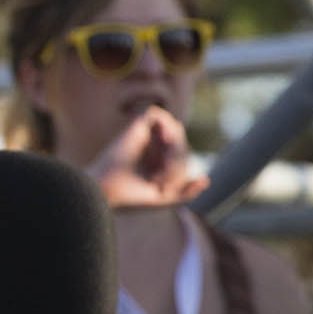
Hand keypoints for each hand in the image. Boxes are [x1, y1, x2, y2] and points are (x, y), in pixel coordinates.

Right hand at [90, 103, 204, 208]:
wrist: (106, 191)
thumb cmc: (131, 198)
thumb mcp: (165, 199)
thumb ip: (186, 192)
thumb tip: (206, 179)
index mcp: (155, 161)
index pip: (180, 155)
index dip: (179, 169)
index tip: (160, 185)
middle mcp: (149, 146)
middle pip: (180, 144)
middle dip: (178, 161)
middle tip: (162, 178)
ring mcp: (141, 136)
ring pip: (174, 128)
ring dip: (176, 147)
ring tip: (165, 164)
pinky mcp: (134, 128)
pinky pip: (156, 114)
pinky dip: (165, 125)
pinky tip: (165, 141)